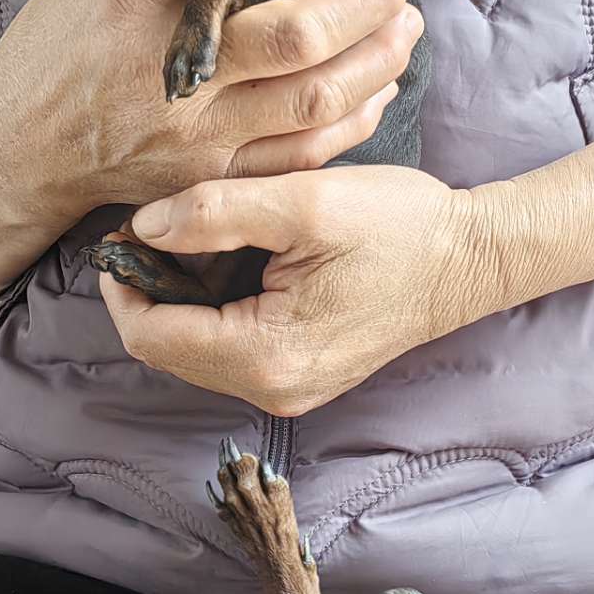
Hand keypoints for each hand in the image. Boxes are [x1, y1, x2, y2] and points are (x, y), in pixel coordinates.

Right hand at [0, 0, 420, 223]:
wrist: (18, 153)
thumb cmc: (54, 49)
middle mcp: (177, 61)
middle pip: (298, 29)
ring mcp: (199, 127)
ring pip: (315, 95)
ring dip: (378, 55)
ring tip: (409, 20)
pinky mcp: (213, 176)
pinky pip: (303, 153)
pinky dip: (354, 118)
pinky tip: (379, 86)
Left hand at [99, 166, 485, 413]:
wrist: (470, 259)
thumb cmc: (400, 227)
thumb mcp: (304, 203)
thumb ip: (214, 214)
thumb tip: (144, 227)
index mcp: (265, 357)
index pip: (151, 337)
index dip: (123, 284)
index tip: (125, 231)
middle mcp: (271, 390)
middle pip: (167, 349)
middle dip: (151, 288)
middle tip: (158, 226)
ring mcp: (288, 389)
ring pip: (195, 350)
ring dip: (182, 296)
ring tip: (195, 237)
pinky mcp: (300, 376)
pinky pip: (229, 349)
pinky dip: (213, 308)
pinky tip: (231, 262)